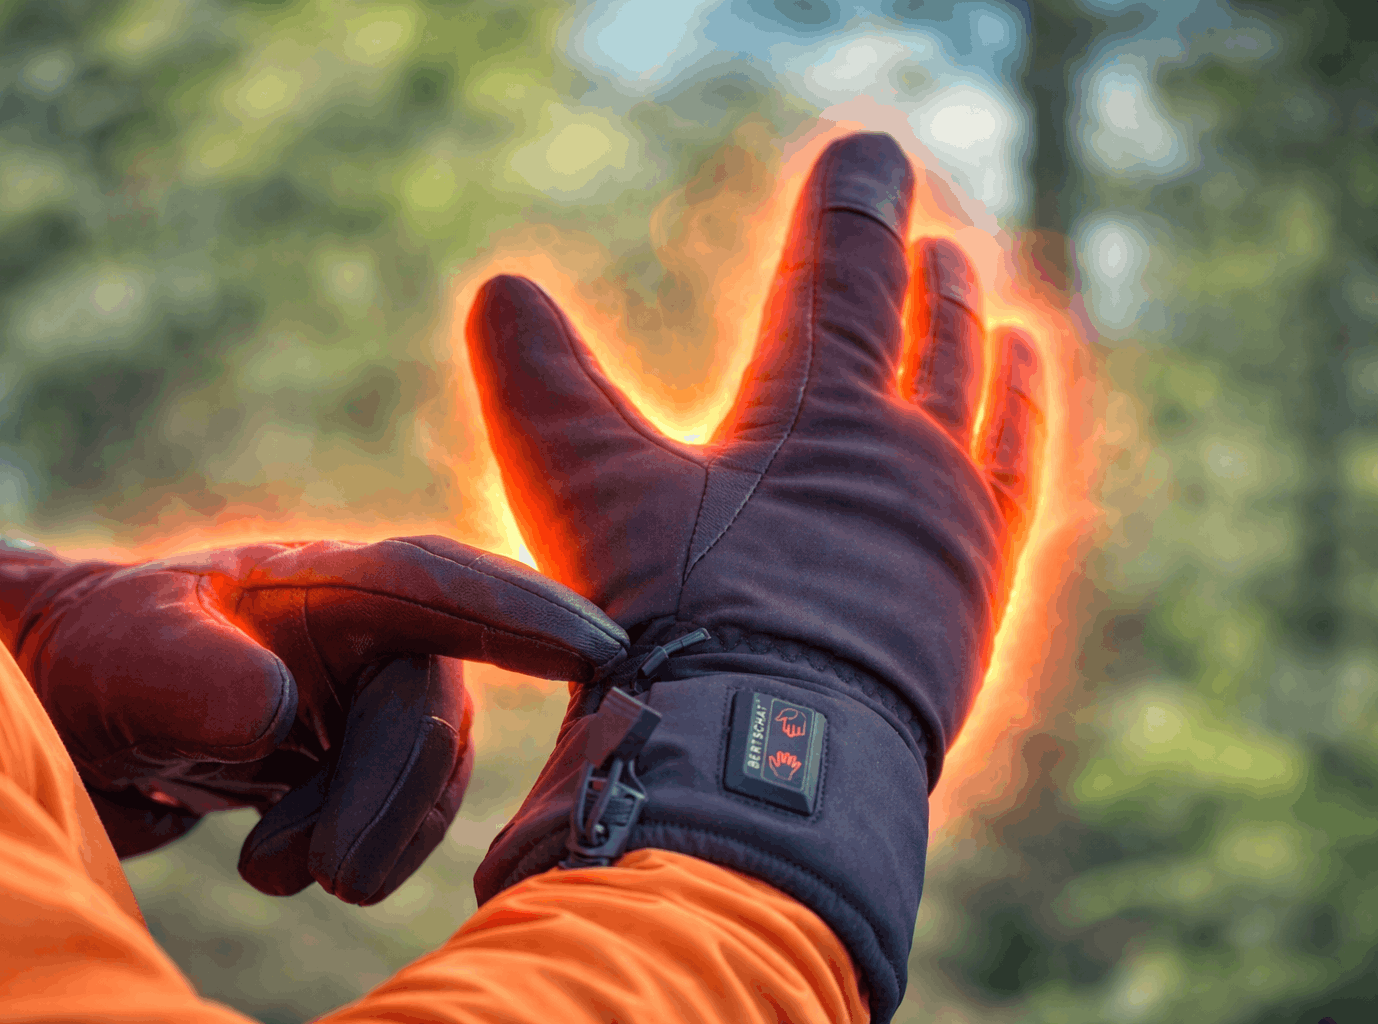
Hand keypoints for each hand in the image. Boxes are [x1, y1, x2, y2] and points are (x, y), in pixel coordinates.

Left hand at [0, 533, 627, 903]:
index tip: (602, 652)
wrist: (62, 708)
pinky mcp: (355, 757)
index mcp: (323, 584)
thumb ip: (195, 677)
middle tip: (322, 874)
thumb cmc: (93, 651)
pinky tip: (273, 863)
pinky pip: (403, 810)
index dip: (524, 614)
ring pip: (429, 772)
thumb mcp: (126, 656)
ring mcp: (364, 697)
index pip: (440, 585)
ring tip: (269, 869)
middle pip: (433, 708)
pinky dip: (356, 849)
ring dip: (370, 834)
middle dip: (393, 796)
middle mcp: (364, 634)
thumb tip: (279, 714)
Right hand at [465, 133, 1042, 1016]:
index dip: (854, 201)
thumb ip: (541, 382)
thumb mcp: (583, 487)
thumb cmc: (670, 619)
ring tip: (1007, 323)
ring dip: (986, 355)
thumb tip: (498, 288)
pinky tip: (1022, 437)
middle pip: (926, 334)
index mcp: (818, 405)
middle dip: (924, 279)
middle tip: (933, 242)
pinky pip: (1019, 494)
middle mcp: (905, 449)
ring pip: (986, 411)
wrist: (766, 762)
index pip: (844, 270)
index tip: (870, 150)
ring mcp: (954, 526)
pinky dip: (1022, 445)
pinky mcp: (976, 599)